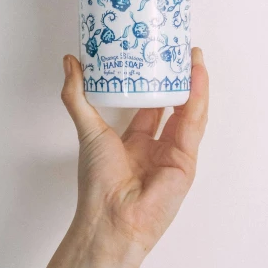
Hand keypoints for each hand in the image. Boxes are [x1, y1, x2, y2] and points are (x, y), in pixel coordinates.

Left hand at [65, 46, 208, 261]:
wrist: (111, 217)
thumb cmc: (98, 182)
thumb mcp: (88, 129)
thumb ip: (77, 96)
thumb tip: (69, 62)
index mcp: (135, 142)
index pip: (151, 106)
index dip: (155, 82)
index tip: (157, 57)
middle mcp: (157, 147)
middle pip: (174, 106)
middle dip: (179, 80)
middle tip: (180, 50)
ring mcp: (174, 153)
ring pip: (189, 111)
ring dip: (194, 84)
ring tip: (193, 56)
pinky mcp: (186, 160)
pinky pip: (194, 124)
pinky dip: (198, 99)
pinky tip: (198, 77)